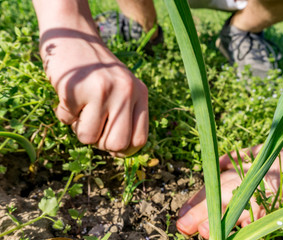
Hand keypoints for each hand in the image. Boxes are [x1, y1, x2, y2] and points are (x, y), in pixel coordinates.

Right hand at [40, 29, 147, 156]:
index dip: (123, 149)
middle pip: (116, 144)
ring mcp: (102, 90)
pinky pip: (66, 120)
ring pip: (88, 138)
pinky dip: (64, 113)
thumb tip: (120, 152)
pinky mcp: (76, 89)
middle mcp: (126, 91)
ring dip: (79, 127)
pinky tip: (69, 94)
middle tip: (93, 125)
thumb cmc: (98, 71)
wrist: (73, 36)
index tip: (110, 144)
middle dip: (100, 143)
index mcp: (140, 93)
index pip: (140, 140)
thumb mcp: (122, 88)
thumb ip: (126, 116)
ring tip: (80, 106)